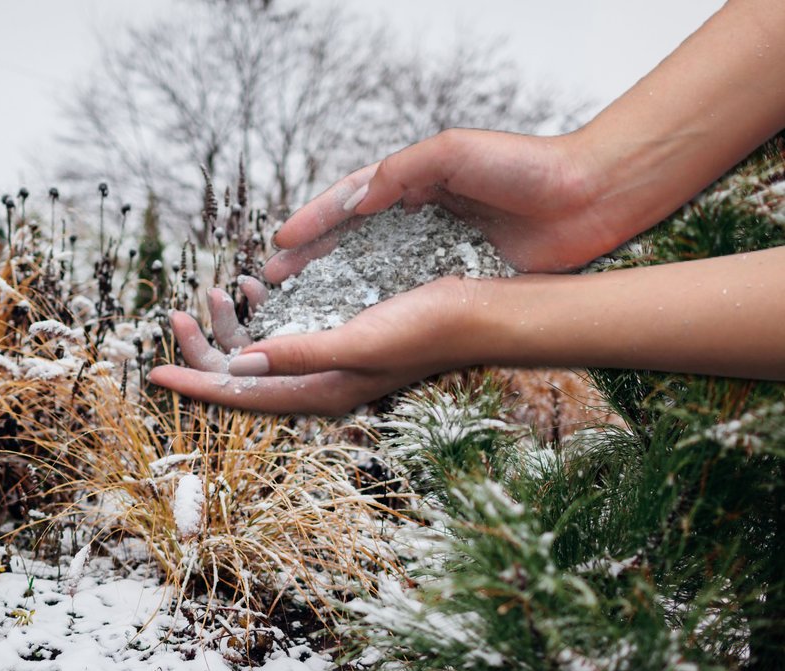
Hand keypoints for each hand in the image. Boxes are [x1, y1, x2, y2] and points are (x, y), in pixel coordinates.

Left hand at [146, 275, 477, 414]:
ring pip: (265, 347)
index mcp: (319, 388)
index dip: (197, 383)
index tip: (154, 374)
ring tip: (218, 289)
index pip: (243, 393)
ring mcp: (331, 356)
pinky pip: (288, 328)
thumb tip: (240, 364)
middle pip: (245, 372)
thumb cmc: (426, 330)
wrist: (480, 312)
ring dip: (235, 322)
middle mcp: (320, 377)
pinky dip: (266, 310)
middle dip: (206, 345)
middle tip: (176, 313)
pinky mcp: (343, 331)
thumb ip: (300, 355)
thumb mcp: (358, 343)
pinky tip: (259, 287)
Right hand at [266, 128, 628, 278]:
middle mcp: (417, 215)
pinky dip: (380, 307)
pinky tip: (356, 324)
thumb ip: (399, 173)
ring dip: (337, 288)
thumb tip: (351, 202)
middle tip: (273, 282)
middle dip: (311, 260)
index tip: (280, 241)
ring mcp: (436, 248)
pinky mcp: (459, 276)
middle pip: (350, 240)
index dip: (313, 221)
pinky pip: (409, 293)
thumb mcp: (454, 152)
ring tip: (303, 306)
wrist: (592, 196)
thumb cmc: (526, 165)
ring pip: (374, 270)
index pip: (349, 200)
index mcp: (411, 180)